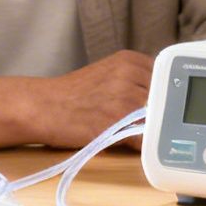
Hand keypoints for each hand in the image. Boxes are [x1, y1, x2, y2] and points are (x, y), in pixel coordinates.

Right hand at [33, 50, 151, 148]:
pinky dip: (138, 145)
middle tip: (133, 119)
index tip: (151, 103)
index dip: (158, 94)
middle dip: (153, 113)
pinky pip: (142, 139)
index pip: (163, 79)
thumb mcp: (107, 73)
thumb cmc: (72, 94)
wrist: (43, 106)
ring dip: (144, 129)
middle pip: (161, 100)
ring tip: (123, 129)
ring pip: (154, 120)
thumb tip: (159, 97)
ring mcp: (125, 99)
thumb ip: (133, 80)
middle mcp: (130, 75)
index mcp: (129, 60)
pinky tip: (123, 141)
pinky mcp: (118, 123)